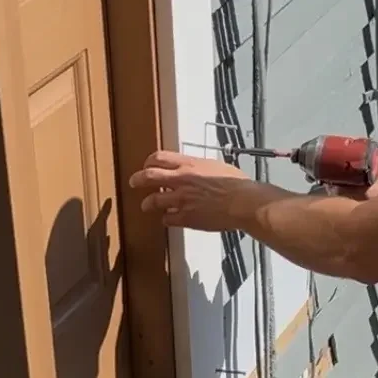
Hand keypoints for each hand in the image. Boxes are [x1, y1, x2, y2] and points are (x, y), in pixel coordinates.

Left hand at [129, 150, 252, 230]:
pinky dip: (165, 219)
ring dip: (147, 203)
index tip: (147, 166)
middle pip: (148, 176)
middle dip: (138, 180)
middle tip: (134, 182)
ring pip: (152, 200)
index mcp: (189, 164)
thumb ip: (199, 167)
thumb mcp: (215, 165)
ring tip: (146, 205)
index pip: (159, 158)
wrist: (242, 202)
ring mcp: (181, 199)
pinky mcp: (185, 217)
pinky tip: (168, 219)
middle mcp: (181, 179)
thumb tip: (194, 169)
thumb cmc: (236, 183)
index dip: (149, 162)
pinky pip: (166, 219)